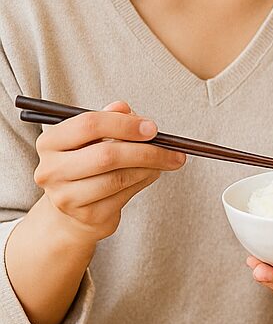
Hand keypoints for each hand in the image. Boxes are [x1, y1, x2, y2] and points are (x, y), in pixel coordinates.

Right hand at [31, 100, 185, 244]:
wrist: (74, 210)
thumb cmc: (87, 165)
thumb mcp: (93, 138)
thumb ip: (109, 120)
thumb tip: (124, 108)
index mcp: (51, 142)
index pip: (89, 125)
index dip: (125, 124)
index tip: (152, 128)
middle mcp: (51, 169)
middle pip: (106, 155)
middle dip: (146, 150)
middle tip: (171, 148)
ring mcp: (66, 196)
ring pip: (118, 178)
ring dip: (149, 168)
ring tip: (164, 161)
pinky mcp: (86, 215)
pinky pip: (124, 195)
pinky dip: (144, 182)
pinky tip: (150, 174)